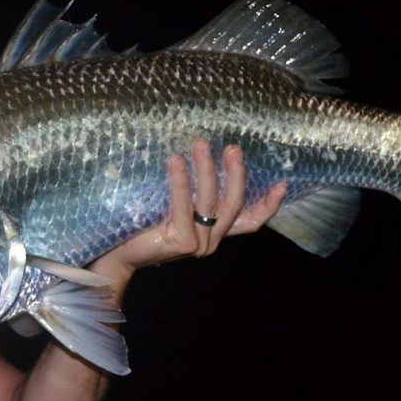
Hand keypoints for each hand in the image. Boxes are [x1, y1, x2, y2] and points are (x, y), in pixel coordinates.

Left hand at [89, 140, 285, 289]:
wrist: (118, 255)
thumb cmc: (144, 227)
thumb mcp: (175, 210)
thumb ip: (192, 196)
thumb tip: (202, 155)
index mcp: (214, 234)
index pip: (250, 222)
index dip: (268, 205)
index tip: (282, 184)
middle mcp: (210, 242)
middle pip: (234, 205)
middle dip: (236, 174)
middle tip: (232, 148)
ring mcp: (198, 244)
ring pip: (210, 203)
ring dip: (207, 170)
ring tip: (200, 144)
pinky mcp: (181, 242)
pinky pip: (184, 206)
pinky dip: (181, 181)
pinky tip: (177, 161)